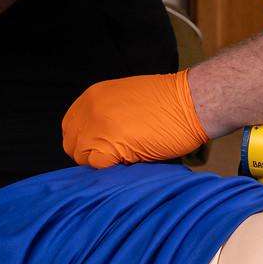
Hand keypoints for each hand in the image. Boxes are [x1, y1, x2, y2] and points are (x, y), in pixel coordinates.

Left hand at [62, 71, 208, 166]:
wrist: (192, 100)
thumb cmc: (168, 102)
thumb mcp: (127, 98)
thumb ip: (106, 114)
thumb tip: (98, 139)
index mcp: (93, 95)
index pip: (70, 126)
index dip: (85, 141)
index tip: (102, 147)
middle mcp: (90, 108)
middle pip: (71, 143)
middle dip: (89, 154)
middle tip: (114, 157)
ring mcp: (98, 125)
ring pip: (82, 156)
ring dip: (101, 162)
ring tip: (126, 157)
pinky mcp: (111, 142)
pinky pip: (98, 165)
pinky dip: (111, 168)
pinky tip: (131, 159)